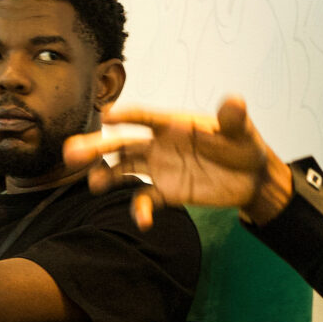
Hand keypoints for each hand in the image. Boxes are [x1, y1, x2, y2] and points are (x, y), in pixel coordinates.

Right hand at [62, 95, 292, 228]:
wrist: (252, 178)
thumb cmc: (244, 145)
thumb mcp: (241, 130)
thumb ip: (233, 118)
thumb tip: (235, 101)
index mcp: (173, 124)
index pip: (144, 118)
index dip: (126, 116)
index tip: (106, 118)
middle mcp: (160, 144)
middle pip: (122, 143)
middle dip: (97, 147)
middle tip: (71, 153)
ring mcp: (160, 168)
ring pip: (123, 169)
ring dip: (106, 175)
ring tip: (94, 185)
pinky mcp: (166, 192)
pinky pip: (145, 200)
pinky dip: (140, 210)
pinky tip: (143, 220)